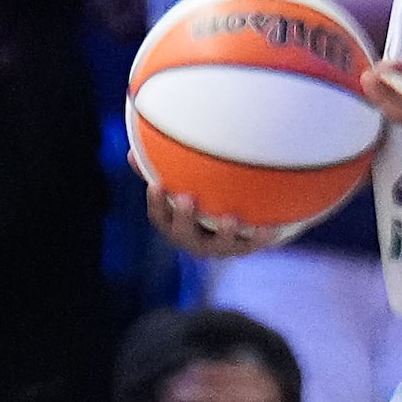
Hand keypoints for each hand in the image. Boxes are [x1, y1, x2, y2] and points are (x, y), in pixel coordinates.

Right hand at [146, 184, 290, 258]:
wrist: (236, 225)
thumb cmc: (200, 197)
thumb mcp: (180, 185)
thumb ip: (159, 170)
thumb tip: (132, 153)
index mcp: (174, 225)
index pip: (159, 217)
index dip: (156, 203)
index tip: (156, 184)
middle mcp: (194, 240)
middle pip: (184, 235)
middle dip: (184, 219)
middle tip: (186, 199)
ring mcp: (219, 247)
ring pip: (219, 245)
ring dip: (224, 233)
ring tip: (230, 218)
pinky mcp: (244, 248)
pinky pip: (252, 245)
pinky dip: (260, 237)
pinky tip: (269, 226)